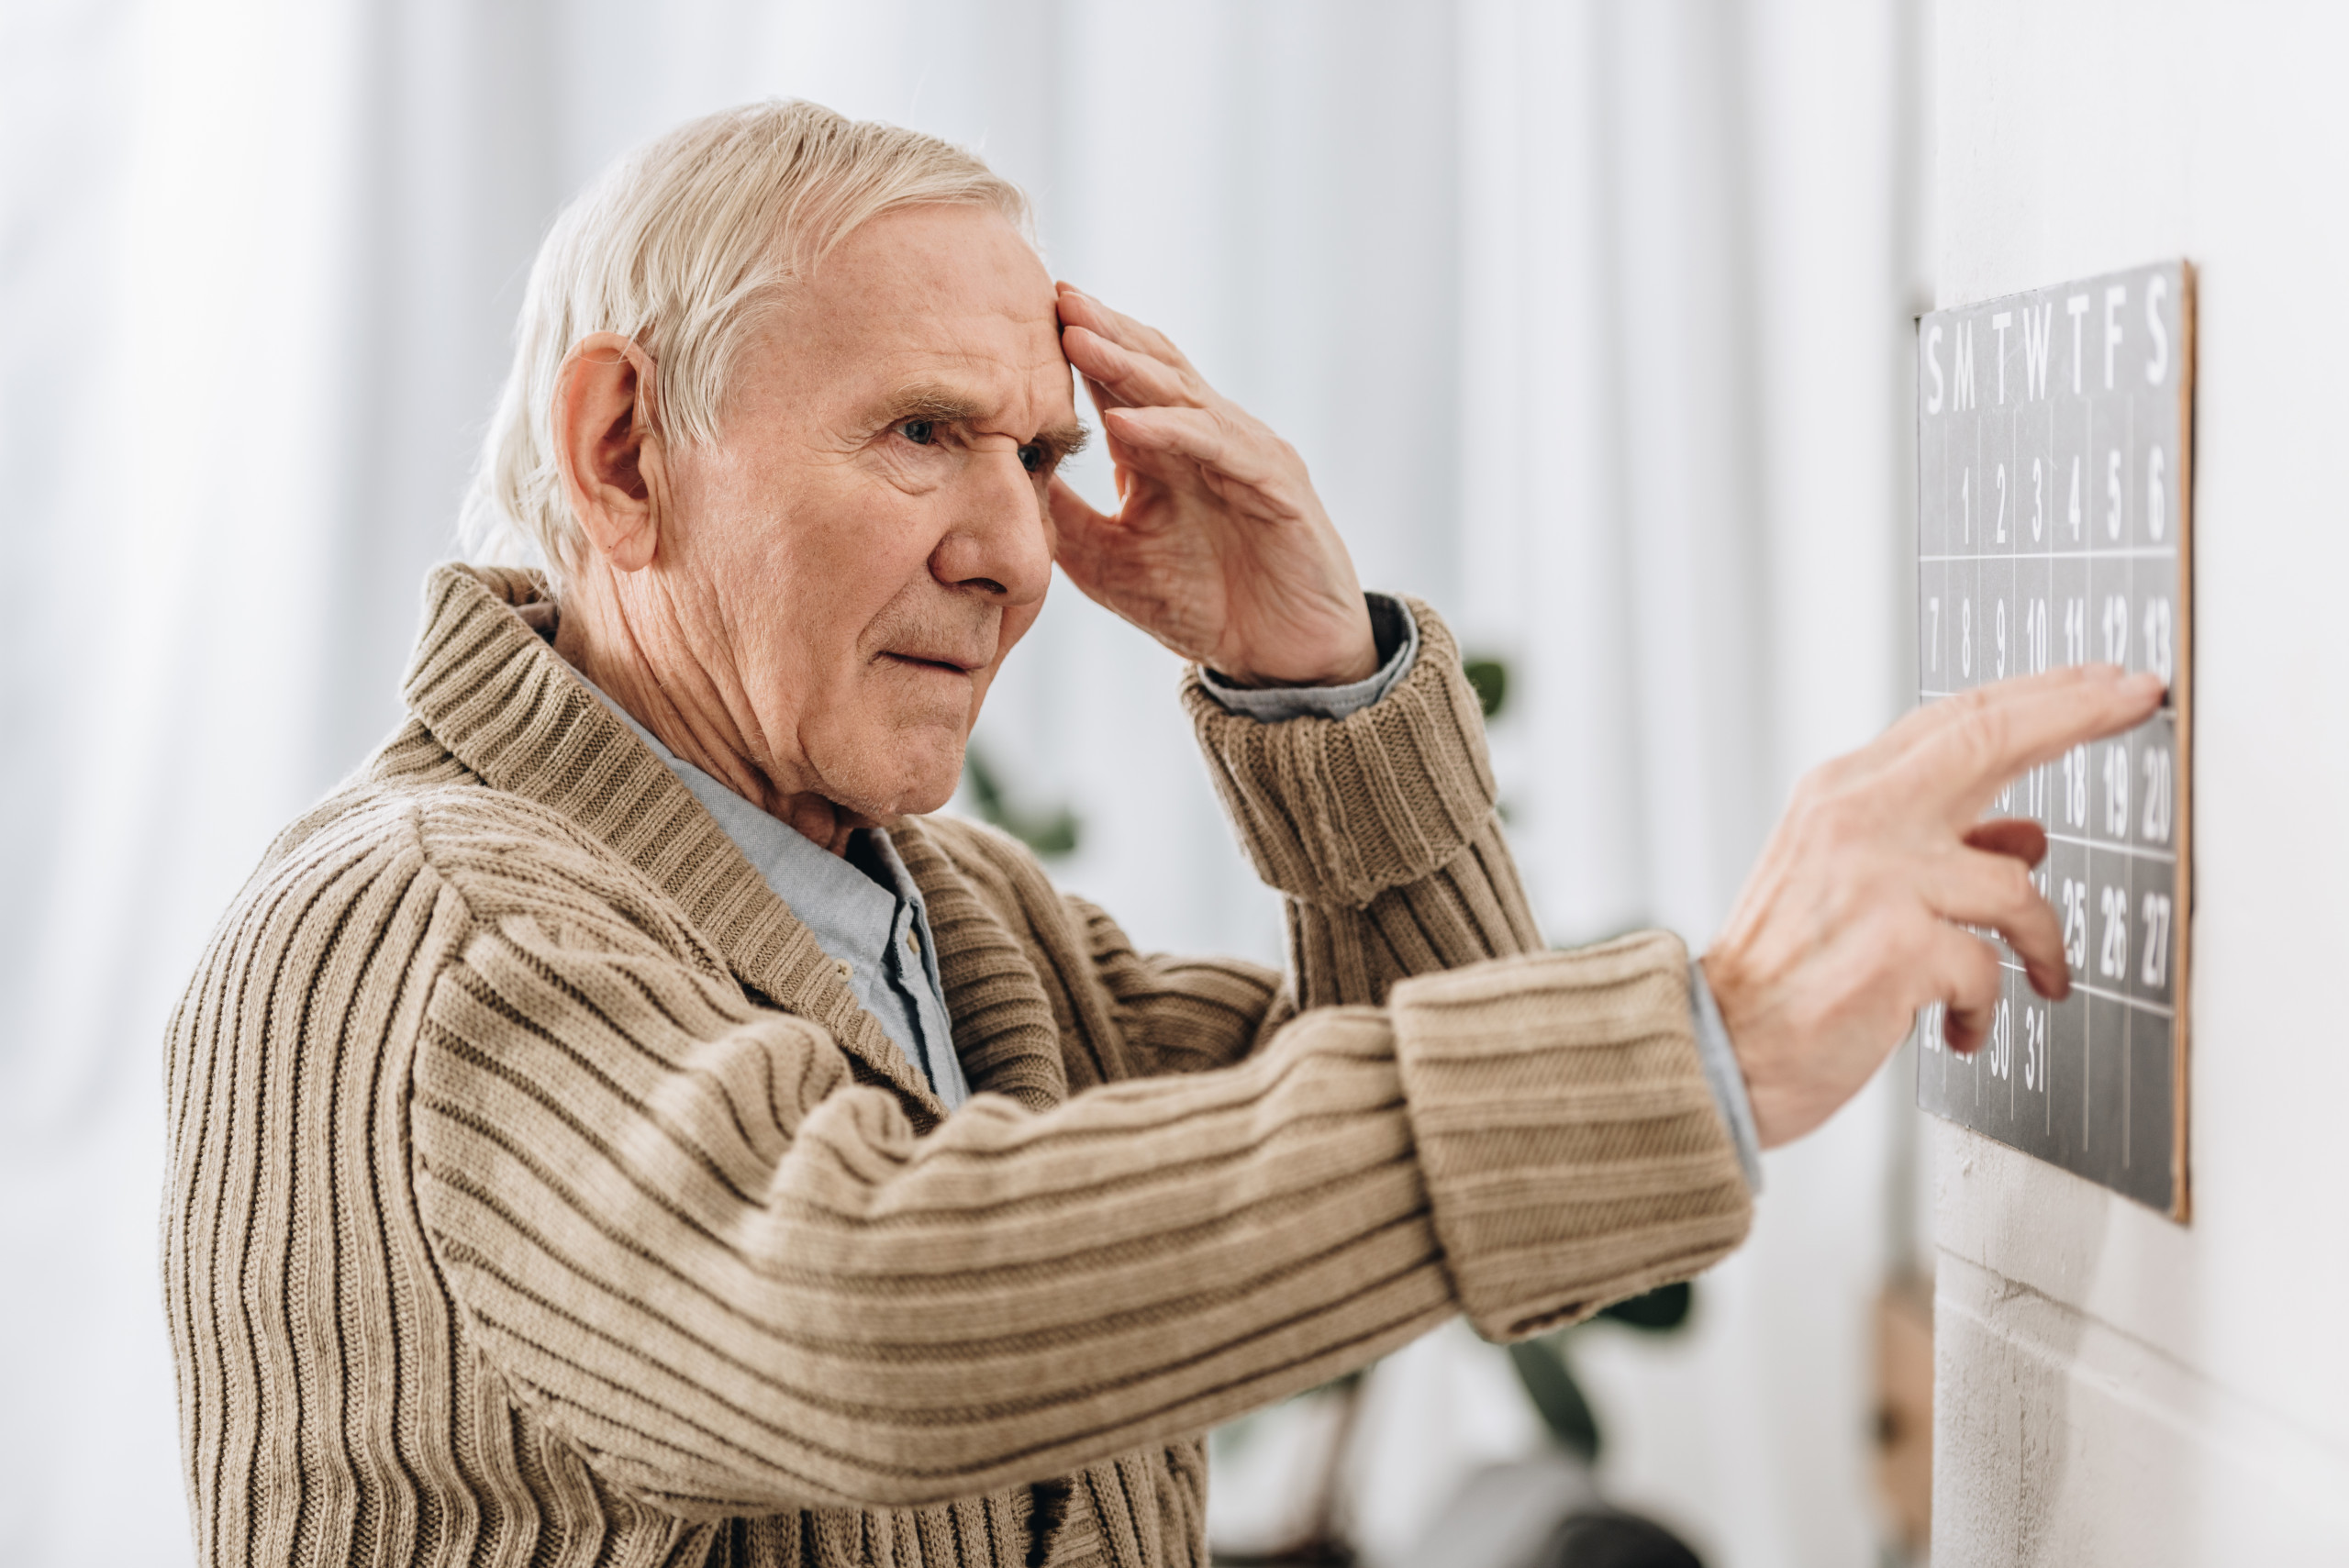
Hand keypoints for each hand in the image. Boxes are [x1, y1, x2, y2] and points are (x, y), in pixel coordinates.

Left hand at [1048, 285, 1377, 687]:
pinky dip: (1170, 432)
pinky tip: (1123, 423)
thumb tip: (1000, 480)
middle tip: (1052, 295)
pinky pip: (1217, 448)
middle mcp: (1207, 439)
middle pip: (1151, 367)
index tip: (1024, 315)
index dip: (1078, 348)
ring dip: (1126, 365)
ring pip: (1182, 395)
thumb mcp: (1110, 563)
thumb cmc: (1205, 606)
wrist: (1285, 657)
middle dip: (1102, 330)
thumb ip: (1066, 518)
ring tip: (1076, 337)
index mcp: (1168, 451)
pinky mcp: (1276, 487)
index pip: (1119, 384)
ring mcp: (1245, 455)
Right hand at [1703, 664, 2165, 1146]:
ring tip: (2041, 977)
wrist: (1717, 1050)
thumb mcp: (1848, 883)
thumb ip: (1932, 845)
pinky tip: (1961, 1025)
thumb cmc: (1783, 974)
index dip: (2043, 694)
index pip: (1953, 720)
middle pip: (1987, 738)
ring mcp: (1877, 881)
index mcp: (1839, 794)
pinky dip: (1986, 1005)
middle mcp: (1855, 819)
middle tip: (2135, 700)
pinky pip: (1990, 969)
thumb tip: (2024, 836)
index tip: (2107, 682)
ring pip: (2015, 884)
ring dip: (2043, 941)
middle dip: (2076, 711)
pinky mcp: (1899, 951)